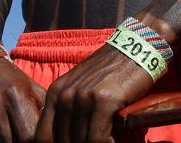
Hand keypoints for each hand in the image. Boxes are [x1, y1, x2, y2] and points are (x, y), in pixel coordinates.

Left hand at [36, 42, 156, 142]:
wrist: (137, 47)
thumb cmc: (112, 70)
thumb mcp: (82, 85)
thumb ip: (69, 108)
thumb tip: (66, 136)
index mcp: (55, 93)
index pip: (43, 136)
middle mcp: (64, 95)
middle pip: (62, 141)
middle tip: (94, 142)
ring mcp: (83, 97)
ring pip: (80, 142)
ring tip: (106, 142)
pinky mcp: (103, 101)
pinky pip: (97, 139)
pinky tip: (114, 141)